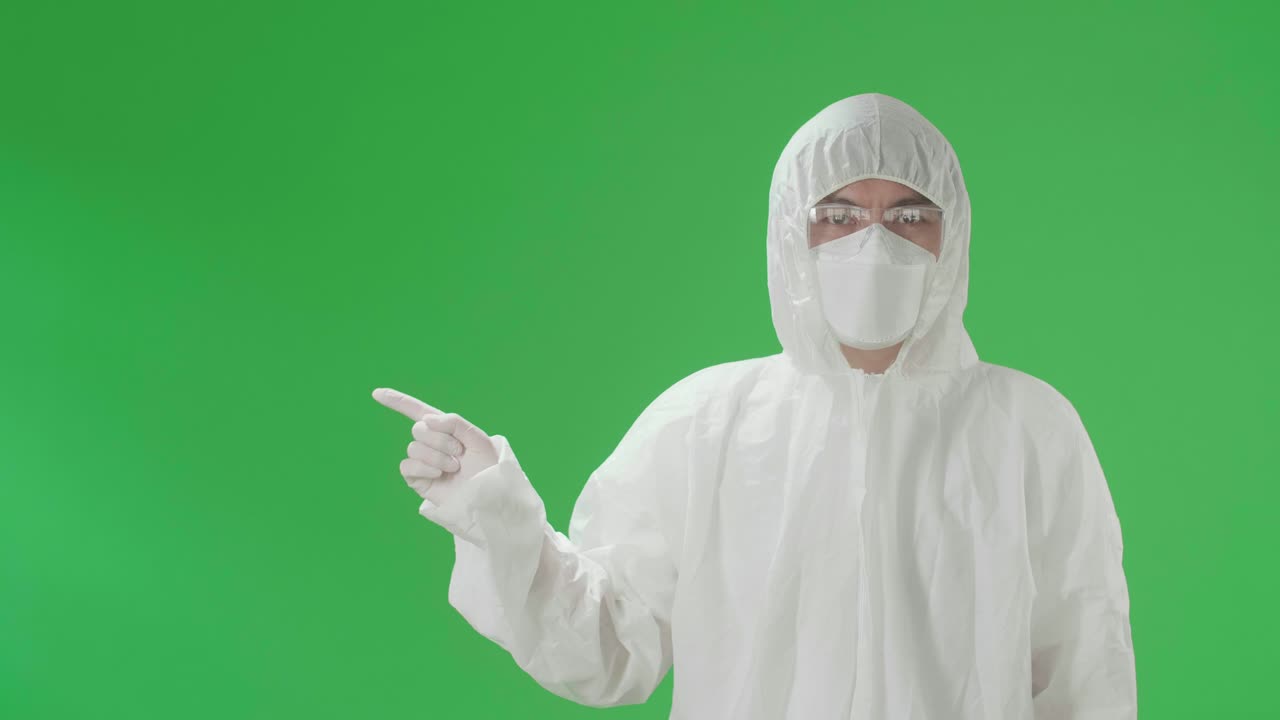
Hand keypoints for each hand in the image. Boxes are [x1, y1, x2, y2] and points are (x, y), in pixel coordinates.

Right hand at [372, 387, 499, 507]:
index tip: (376, 393)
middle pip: (418, 429)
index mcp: (444, 428)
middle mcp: (430, 443)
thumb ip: (453, 422)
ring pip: (414, 448)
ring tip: (455, 467)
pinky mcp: (417, 479)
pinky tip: (440, 474)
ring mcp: (423, 462)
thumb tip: (425, 420)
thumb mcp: (476, 437)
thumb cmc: (487, 467)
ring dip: (438, 457)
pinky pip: (407, 466)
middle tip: (460, 453)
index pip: (416, 410)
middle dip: (441, 439)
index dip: (397, 401)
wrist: (489, 495)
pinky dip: (424, 468)